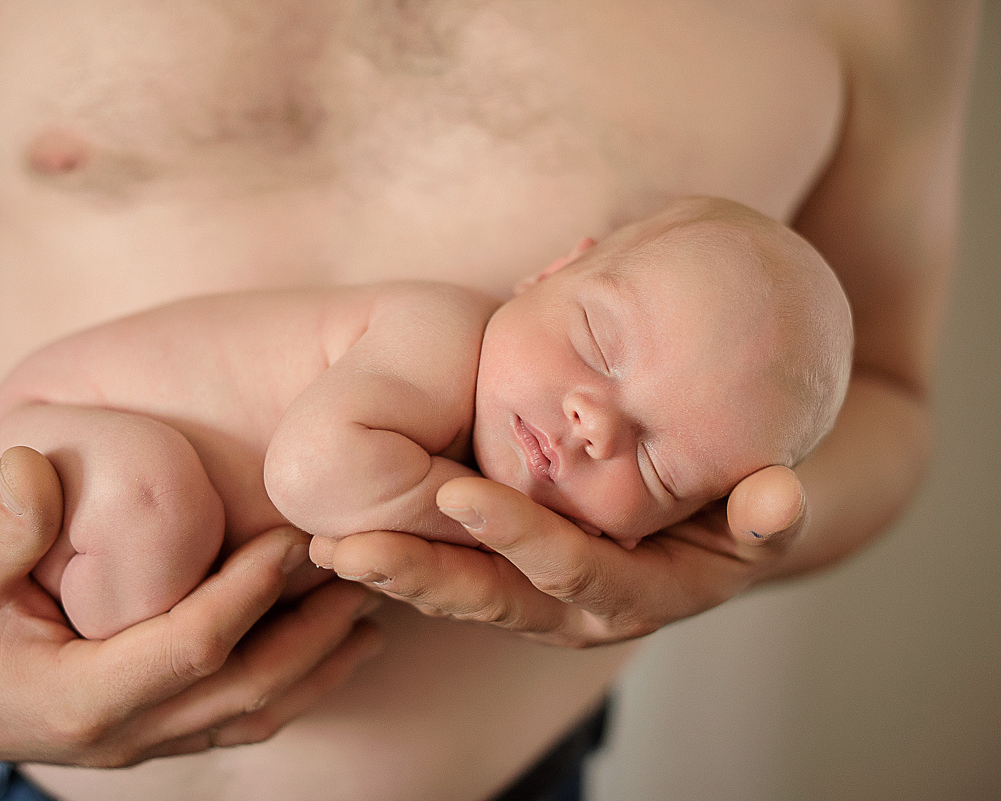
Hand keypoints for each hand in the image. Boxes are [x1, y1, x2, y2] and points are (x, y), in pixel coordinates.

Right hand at [0, 447, 381, 766]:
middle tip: (362, 568)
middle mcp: (126, 734)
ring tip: (374, 605)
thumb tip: (29, 465)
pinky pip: (244, 719)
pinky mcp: (162, 734)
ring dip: (320, 661)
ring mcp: (149, 742)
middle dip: (311, 630)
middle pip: (245, 687)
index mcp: (80, 698)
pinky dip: (299, 684)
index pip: (189, 648)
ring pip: (257, 712)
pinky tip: (338, 645)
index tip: (291, 542)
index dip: (245, 595)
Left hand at [309, 465, 803, 647]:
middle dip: (420, 574)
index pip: (571, 570)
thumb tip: (779, 495)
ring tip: (323, 547)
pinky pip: (446, 580)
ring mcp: (537, 603)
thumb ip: (768, 510)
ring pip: (457, 597)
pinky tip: (335, 542)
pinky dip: (397, 563)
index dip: (519, 536)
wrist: (711, 517)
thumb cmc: (733, 497)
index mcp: (638, 593)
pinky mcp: (506, 583)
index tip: (457, 490)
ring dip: (393, 573)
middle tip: (345, 547)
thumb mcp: (761, 507)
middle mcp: (579, 611)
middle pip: (492, 600)